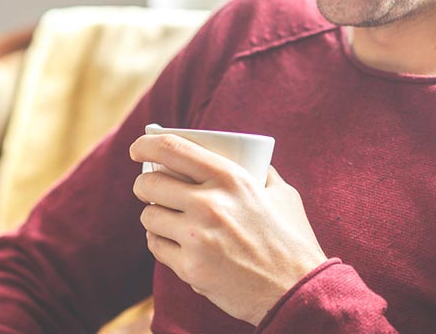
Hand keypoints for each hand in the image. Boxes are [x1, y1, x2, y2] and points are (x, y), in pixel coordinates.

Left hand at [129, 133, 327, 325]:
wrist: (297, 291)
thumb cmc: (291, 241)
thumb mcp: (282, 194)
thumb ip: (260, 171)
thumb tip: (244, 154)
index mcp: (231, 178)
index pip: (171, 149)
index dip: (145, 144)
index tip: (138, 148)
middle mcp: (210, 205)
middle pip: (149, 184)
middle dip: (144, 184)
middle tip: (150, 188)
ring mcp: (198, 238)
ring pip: (148, 217)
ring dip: (153, 216)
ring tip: (166, 218)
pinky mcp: (191, 269)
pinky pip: (156, 246)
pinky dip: (160, 242)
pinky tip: (172, 241)